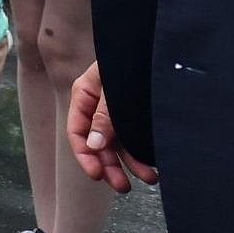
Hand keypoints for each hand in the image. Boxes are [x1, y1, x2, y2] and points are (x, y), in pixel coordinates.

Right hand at [68, 62, 159, 194]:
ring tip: (150, 178)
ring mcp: (118, 111)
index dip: (84, 155)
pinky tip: (154, 164)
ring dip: (131, 164)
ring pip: (119, 143)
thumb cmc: (132, 60)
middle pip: (98, 142)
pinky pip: (135, 137)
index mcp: (84, 95)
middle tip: (123, 187)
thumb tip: (92, 146)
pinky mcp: (136, 113)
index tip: (97, 174)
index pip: (76, 131)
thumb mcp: (114, 88)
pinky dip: (142, 152)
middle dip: (110, 166)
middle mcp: (98, 106)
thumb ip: (104, 116)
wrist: (157, 44)